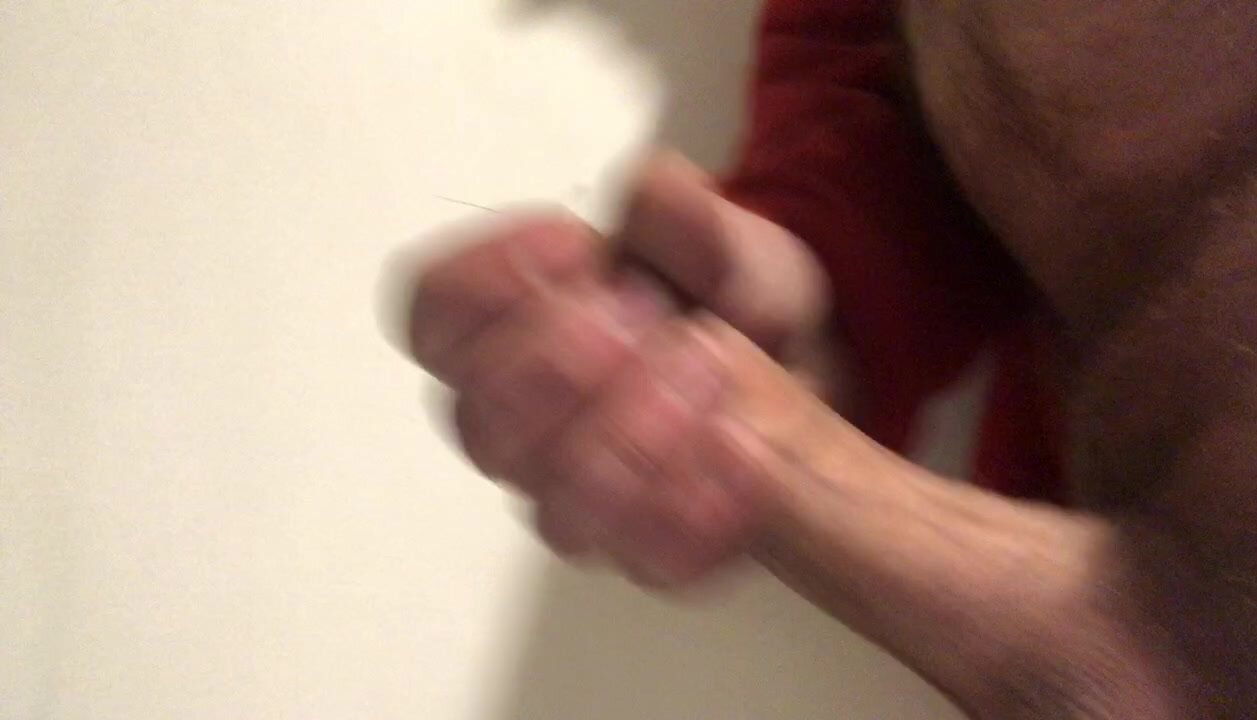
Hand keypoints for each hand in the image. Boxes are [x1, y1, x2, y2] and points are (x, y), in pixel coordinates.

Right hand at [404, 153, 859, 583]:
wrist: (794, 371)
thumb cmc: (724, 298)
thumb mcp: (714, 232)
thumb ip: (681, 215)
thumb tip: (652, 198)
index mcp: (503, 332)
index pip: (434, 318)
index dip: (488, 283)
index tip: (572, 245)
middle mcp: (518, 427)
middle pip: (482, 423)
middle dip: (563, 363)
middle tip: (647, 315)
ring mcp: (574, 501)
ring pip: (555, 508)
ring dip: (634, 441)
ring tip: (712, 376)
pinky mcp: (644, 552)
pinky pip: (646, 557)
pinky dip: (698, 506)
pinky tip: (742, 450)